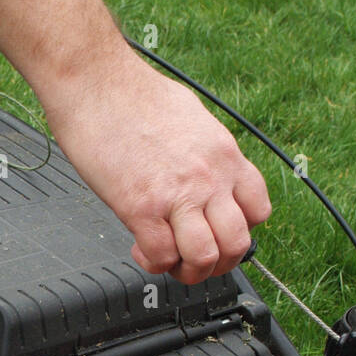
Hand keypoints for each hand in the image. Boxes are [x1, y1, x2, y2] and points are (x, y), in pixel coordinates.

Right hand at [43, 58, 271, 284]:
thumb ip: (206, 156)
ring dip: (188, 270)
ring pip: (204, 257)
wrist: (97, 84)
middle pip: (237, 244)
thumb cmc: (134, 96)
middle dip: (218, 263)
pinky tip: (141, 248)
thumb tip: (202, 177)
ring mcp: (177, 194)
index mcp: (224, 155)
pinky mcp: (141, 207)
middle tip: (196, 261)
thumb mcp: (193, 120)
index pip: (259, 211)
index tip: (219, 234)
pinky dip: (154, 263)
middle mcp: (208, 177)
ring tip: (169, 260)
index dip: (240, 232)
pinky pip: (161, 256)